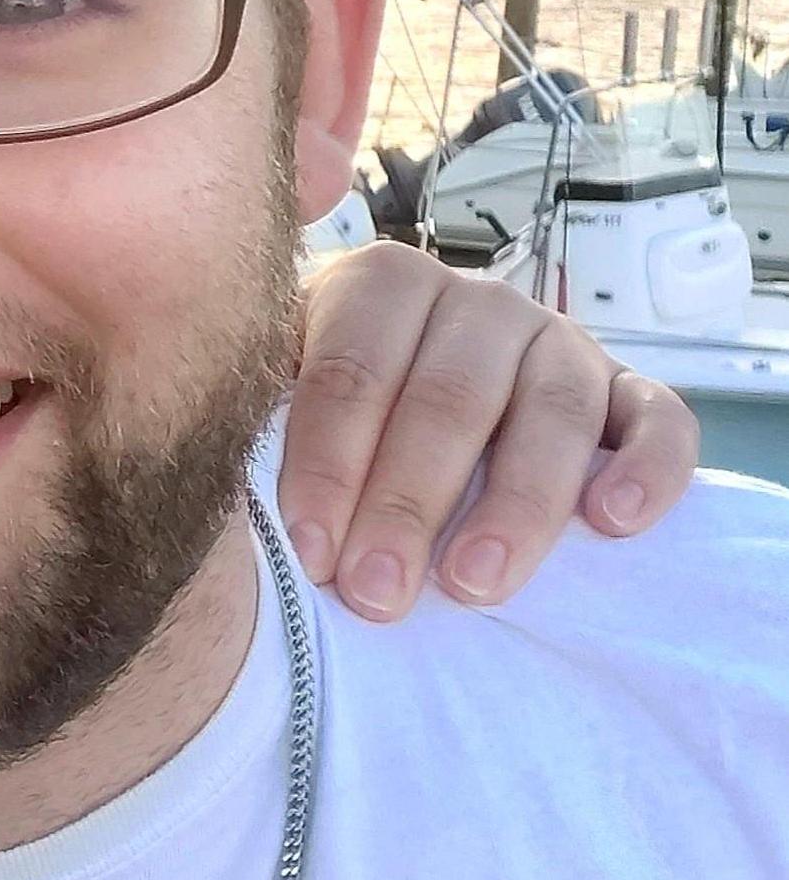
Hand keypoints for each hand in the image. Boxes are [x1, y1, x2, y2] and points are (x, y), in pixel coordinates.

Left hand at [281, 243, 698, 621]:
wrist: (407, 381)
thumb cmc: (324, 403)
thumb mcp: (275, 386)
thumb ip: (257, 417)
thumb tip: (220, 502)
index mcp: (380, 286)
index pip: (350, 373)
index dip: (327, 466)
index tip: (310, 554)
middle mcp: (476, 302)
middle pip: (447, 399)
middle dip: (407, 505)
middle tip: (378, 593)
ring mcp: (558, 341)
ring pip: (552, 411)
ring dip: (517, 504)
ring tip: (475, 583)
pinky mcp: (627, 388)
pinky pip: (659, 420)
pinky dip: (647, 468)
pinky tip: (612, 523)